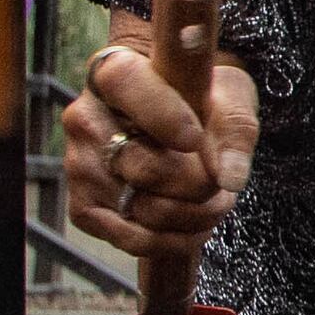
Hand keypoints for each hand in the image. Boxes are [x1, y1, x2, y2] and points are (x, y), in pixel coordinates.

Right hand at [62, 34, 258, 258]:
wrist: (178, 118)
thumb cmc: (202, 99)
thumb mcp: (229, 96)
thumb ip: (234, 130)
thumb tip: (229, 179)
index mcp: (113, 72)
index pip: (126, 85)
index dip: (162, 115)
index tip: (195, 138)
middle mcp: (85, 118)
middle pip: (143, 166)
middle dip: (198, 184)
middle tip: (223, 185)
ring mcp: (80, 165)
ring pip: (143, 209)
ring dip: (194, 217)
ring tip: (216, 203)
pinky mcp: (84, 207)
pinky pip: (131, 239)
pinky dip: (172, 241)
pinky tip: (196, 227)